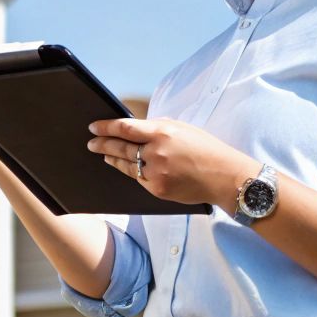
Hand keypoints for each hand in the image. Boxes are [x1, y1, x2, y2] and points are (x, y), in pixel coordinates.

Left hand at [86, 117, 258, 208]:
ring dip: (112, 159)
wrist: (225, 177)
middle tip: (91, 142)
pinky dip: (132, 172)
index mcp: (162, 132)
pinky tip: (126, 168)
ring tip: (103, 155)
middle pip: (119, 148)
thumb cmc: (206, 150)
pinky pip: (139, 179)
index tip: (94, 127)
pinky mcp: (158, 189)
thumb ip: (158, 128)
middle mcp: (156, 152)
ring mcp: (155, 173)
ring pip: (126, 165)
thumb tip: (136, 128)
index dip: (106, 127)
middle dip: (102, 144)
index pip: (125, 128)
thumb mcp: (183, 129)